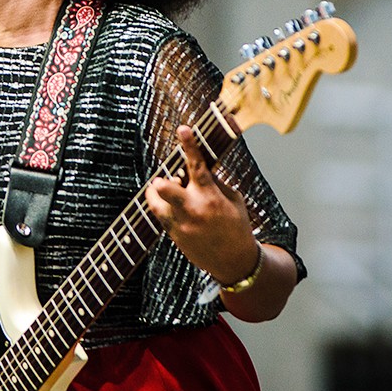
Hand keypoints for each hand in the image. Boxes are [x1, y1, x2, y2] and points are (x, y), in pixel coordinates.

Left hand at [144, 125, 261, 286]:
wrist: (234, 262)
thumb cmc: (236, 226)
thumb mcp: (233, 200)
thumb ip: (215, 183)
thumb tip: (198, 169)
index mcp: (211, 196)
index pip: (198, 166)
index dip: (190, 145)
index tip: (183, 128)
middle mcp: (193, 209)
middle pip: (166, 189)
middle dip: (160, 182)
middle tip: (162, 179)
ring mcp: (181, 224)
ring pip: (154, 204)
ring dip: (155, 193)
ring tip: (162, 188)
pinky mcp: (174, 236)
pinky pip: (160, 217)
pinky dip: (162, 208)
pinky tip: (171, 206)